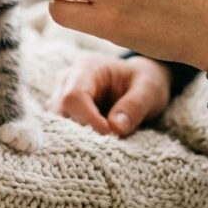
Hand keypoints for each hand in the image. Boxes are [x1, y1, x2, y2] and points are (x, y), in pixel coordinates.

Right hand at [49, 54, 171, 136]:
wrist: (138, 83)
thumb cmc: (143, 83)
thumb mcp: (149, 90)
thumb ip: (134, 106)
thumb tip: (115, 127)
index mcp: (87, 67)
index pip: (74, 96)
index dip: (88, 119)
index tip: (110, 134)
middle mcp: (68, 78)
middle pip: (62, 110)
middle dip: (83, 130)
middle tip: (110, 140)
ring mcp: (61, 94)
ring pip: (59, 122)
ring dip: (80, 135)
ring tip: (105, 139)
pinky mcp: (63, 109)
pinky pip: (61, 128)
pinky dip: (78, 137)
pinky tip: (96, 139)